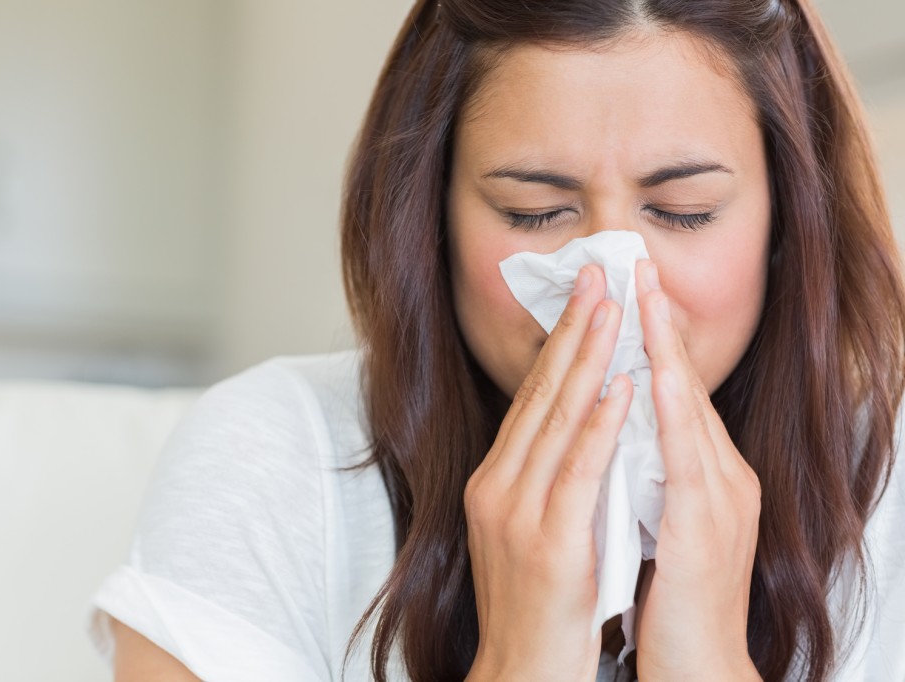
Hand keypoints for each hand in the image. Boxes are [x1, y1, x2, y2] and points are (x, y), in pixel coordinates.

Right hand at [463, 264, 633, 680]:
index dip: (558, 345)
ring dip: (588, 358)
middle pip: (539, 394)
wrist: (521, 670)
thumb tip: (572, 428)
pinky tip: (620, 384)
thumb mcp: (526, 528)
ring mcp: (518, 510)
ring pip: (556, 419)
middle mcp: (498, 485)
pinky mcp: (548, 538)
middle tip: (598, 275)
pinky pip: (578, 468)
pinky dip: (600, 422)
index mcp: (495, 479)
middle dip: (573, 330)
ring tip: (613, 307)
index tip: (583, 299)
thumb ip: (541, 477)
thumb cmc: (535, 605)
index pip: (530, 399)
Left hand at [632, 259, 762, 680]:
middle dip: (658, 323)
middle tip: (636, 266)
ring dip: (663, 346)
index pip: (672, 392)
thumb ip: (643, 472)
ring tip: (643, 294)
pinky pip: (683, 454)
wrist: (698, 666)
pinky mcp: (705, 524)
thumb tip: (612, 429)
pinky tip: (648, 375)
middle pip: (684, 383)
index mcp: (702, 474)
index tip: (629, 292)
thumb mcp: (655, 519)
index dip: (651, 341)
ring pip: (687, 405)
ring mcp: (718, 496)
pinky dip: (666, 410)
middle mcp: (719, 475)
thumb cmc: (670, 598)